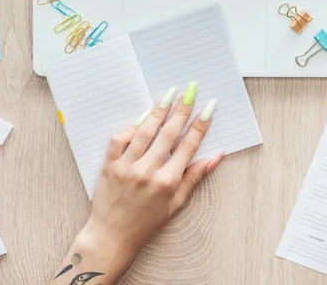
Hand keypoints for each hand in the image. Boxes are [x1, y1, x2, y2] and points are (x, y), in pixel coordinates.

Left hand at [50, 83, 222, 284]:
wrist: (111, 236)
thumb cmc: (146, 223)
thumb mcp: (176, 204)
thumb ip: (194, 177)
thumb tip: (216, 156)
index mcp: (168, 182)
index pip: (189, 145)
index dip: (200, 124)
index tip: (208, 107)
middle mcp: (148, 171)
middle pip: (169, 133)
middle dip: (181, 110)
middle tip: (190, 91)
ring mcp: (127, 167)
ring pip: (145, 131)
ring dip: (158, 110)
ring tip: (169, 94)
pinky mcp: (109, 164)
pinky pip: (120, 138)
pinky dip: (132, 125)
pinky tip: (142, 116)